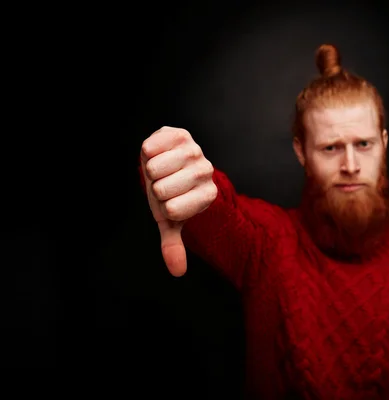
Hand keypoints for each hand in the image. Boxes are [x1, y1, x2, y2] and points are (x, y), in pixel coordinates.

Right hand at [140, 126, 217, 276]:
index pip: (172, 210)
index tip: (172, 202)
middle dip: (155, 189)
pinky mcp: (180, 134)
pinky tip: (159, 154)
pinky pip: (149, 148)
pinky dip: (147, 153)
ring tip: (162, 170)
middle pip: (161, 189)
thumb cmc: (171, 195)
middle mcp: (206, 172)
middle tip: (165, 185)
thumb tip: (177, 272)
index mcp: (208, 196)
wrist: (171, 164)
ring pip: (154, 168)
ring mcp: (195, 151)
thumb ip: (174, 244)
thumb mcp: (171, 220)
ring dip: (150, 171)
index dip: (164, 207)